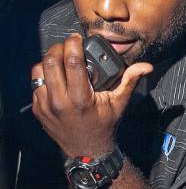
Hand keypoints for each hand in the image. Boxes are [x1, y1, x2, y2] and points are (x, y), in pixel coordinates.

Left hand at [30, 34, 152, 157]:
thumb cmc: (104, 125)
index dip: (73, 44)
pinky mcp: (38, 109)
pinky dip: (45, 74)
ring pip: (39, 70)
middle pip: (51, 62)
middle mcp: (59, 102)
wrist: (86, 150)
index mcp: (80, 99)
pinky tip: (57, 75)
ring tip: (61, 59)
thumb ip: (130, 81)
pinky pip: (36, 83)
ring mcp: (45, 106)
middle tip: (68, 45)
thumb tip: (146, 66)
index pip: (72, 62)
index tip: (77, 38)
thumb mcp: (119, 103)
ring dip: (49, 60)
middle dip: (58, 48)